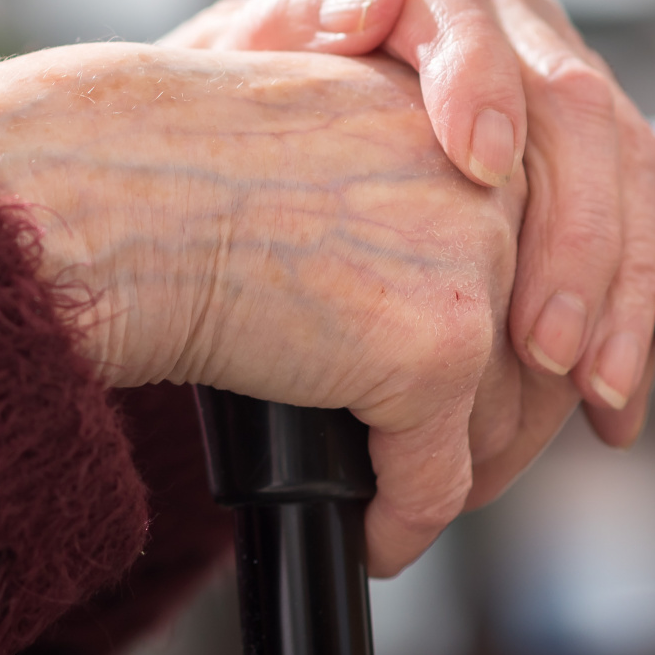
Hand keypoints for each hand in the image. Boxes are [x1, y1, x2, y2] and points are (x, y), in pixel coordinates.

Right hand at [0, 42, 561, 576]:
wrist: (111, 190)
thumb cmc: (167, 169)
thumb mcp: (318, 153)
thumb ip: (399, 196)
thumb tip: (452, 296)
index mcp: (465, 117)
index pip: (544, 253)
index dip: (520, 344)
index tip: (489, 395)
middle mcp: (494, 179)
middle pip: (541, 344)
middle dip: (498, 427)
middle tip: (452, 472)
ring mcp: (475, 260)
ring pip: (499, 421)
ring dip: (452, 481)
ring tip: (398, 506)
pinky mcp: (437, 346)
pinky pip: (436, 478)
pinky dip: (401, 524)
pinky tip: (371, 537)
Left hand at [164, 0, 654, 450]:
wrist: (266, 131)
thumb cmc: (239, 112)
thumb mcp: (233, 68)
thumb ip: (280, 28)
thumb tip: (358, 2)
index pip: (455, 11)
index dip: (474, 80)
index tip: (477, 164)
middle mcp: (494, 7)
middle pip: (567, 104)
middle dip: (570, 236)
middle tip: (543, 347)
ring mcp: (554, 63)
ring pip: (630, 160)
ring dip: (627, 282)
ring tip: (596, 386)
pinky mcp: (600, 129)